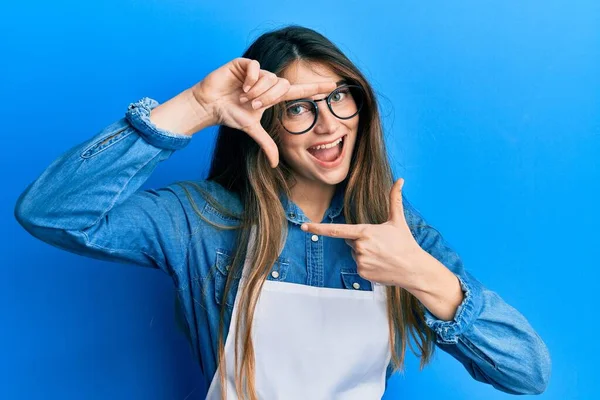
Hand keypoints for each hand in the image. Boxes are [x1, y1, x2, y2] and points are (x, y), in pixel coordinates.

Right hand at [192, 57, 336, 167]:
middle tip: (254, 105)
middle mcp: (267, 82)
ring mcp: (256, 72)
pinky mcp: (244, 64)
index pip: (298, 90)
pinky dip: (251, 79)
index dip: (315, 88)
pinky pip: (256, 67)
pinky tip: (242, 86)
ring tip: (244, 97)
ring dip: (258, 91)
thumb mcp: (252, 130)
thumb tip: (276, 165)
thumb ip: (267, 144)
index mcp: (272, 95)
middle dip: (269, 98)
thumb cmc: (230, 114)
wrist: (210, 105)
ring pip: (270, 77)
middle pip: (282, 85)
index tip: (333, 86)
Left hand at [301, 178, 427, 288]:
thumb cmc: (405, 243)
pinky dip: (367, 264)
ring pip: (354, 253)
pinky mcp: (362, 273)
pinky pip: (358, 265)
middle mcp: (360, 247)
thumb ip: (395, 198)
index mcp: (364, 232)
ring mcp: (360, 261)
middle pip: (349, 241)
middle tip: (379, 244)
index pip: (335, 230)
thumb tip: (400, 180)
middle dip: (360, 240)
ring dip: (364, 253)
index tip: (303, 226)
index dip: (318, 228)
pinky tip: (380, 264)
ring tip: (382, 255)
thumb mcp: (398, 220)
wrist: (413, 269)